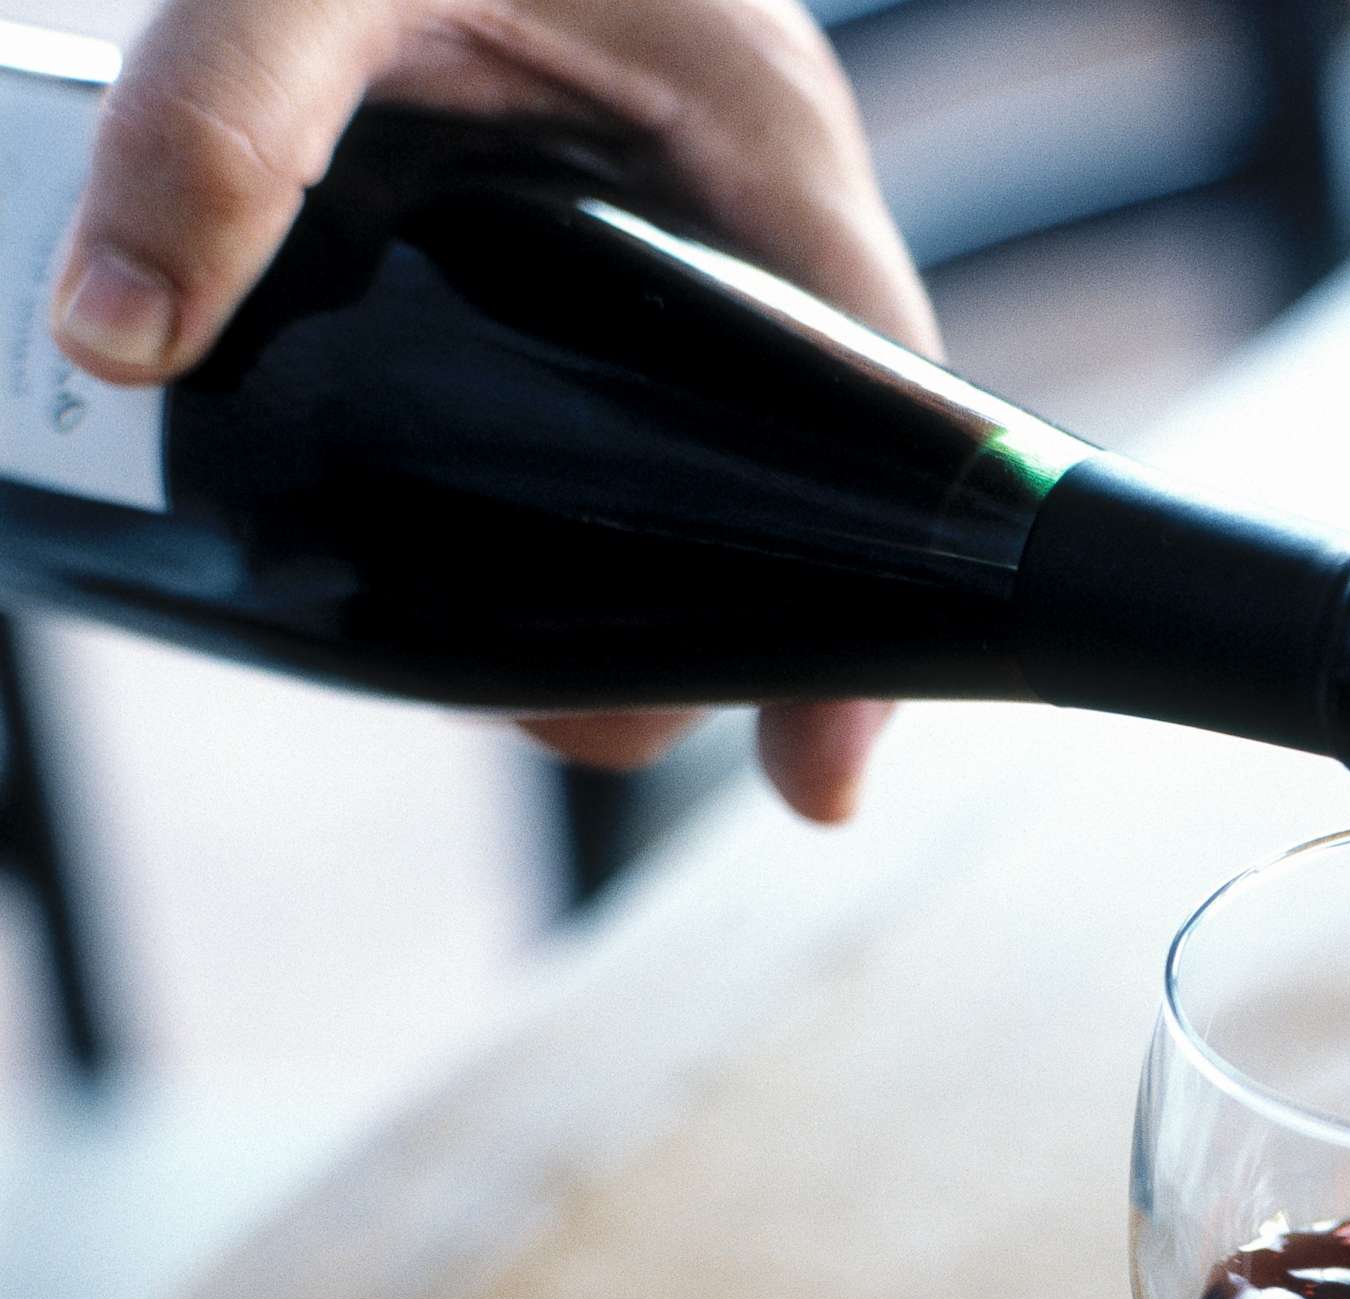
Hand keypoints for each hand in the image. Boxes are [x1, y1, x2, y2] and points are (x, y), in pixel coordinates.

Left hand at [51, 0, 938, 823]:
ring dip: (611, 563)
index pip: (881, 417)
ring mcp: (671, 211)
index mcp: (757, 142)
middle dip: (691, 618)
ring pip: (695, 442)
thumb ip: (222, 124)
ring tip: (490, 653)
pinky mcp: (585, 210)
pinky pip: (618, 382)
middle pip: (782, 472)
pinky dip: (558, 478)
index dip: (864, 609)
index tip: (816, 774)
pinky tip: (459, 527)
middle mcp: (739, 197)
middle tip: (555, 705)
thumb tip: (119, 346)